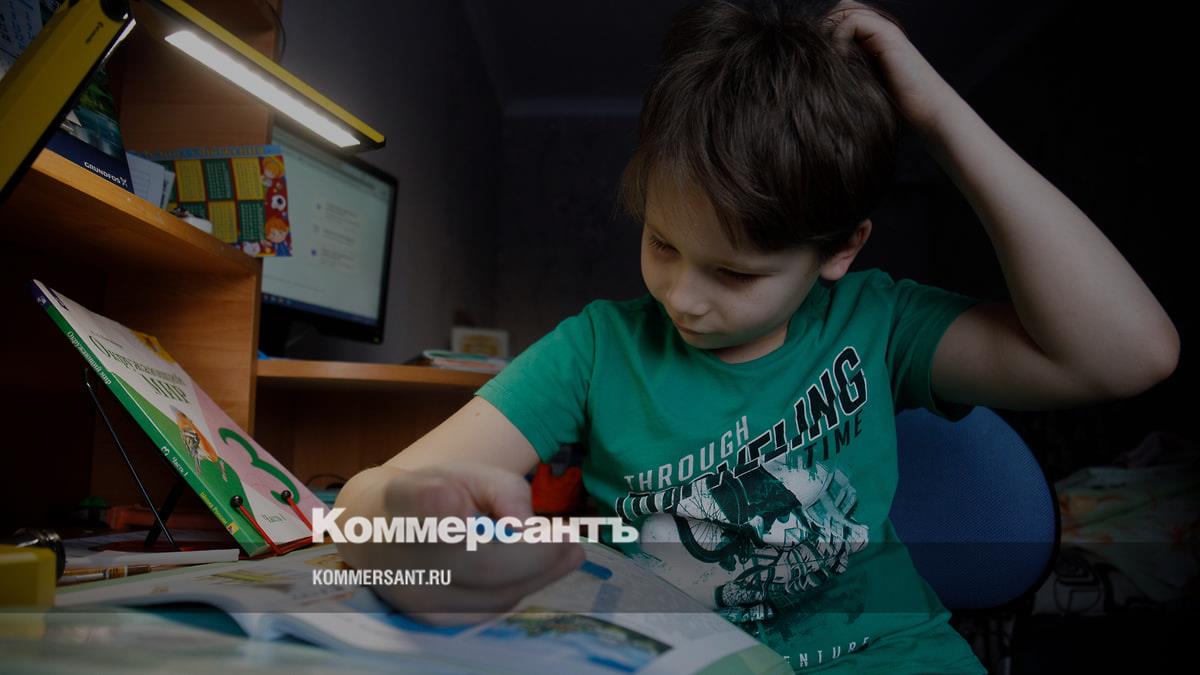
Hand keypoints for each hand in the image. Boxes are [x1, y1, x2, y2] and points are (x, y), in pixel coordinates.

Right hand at [336, 463, 583, 624]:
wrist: (375, 531)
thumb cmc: (431, 493)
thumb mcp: (467, 473)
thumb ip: (503, 490)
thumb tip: (526, 526)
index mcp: (401, 502)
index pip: (416, 504)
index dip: (436, 504)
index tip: (457, 501)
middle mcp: (402, 554)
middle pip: (477, 564)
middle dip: (534, 555)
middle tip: (571, 540)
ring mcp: (415, 595)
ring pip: (490, 595)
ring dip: (539, 575)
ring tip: (570, 552)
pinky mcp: (431, 620)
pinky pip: (488, 608)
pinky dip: (522, 587)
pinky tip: (545, 567)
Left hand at [825, 0, 956, 135]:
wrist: (929, 111)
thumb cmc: (896, 108)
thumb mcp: (860, 86)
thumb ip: (843, 71)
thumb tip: (812, 67)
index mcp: (872, 38)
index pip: (839, 17)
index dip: (825, 33)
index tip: (818, 60)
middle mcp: (879, 29)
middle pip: (841, 8)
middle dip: (825, 29)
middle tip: (821, 57)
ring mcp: (885, 30)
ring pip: (844, 10)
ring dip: (830, 33)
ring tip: (831, 61)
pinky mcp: (889, 36)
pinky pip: (852, 21)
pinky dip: (839, 39)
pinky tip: (842, 62)